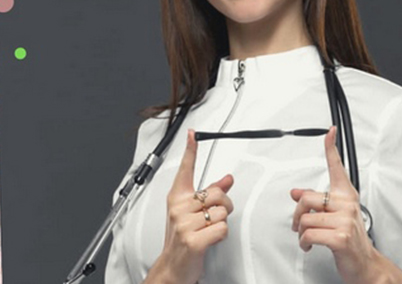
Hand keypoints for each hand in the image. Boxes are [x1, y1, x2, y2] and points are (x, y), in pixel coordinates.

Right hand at [148, 130, 233, 283]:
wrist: (173, 267)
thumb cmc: (183, 238)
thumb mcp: (193, 214)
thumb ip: (211, 194)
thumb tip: (228, 178)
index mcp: (177, 198)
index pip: (185, 170)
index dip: (190, 150)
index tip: (192, 134)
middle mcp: (178, 208)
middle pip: (217, 193)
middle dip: (224, 206)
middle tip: (213, 218)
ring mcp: (184, 224)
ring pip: (222, 212)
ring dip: (221, 223)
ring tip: (208, 231)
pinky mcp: (193, 240)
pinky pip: (222, 228)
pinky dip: (221, 236)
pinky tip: (209, 240)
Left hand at [290, 127, 382, 283]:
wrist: (364, 264)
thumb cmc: (349, 239)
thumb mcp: (333, 216)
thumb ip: (314, 202)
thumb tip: (295, 192)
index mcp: (346, 196)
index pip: (337, 167)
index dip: (331, 148)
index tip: (330, 132)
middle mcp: (347, 204)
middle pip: (307, 199)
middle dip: (297, 215)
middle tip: (299, 225)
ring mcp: (345, 220)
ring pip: (305, 220)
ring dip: (301, 233)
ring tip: (309, 238)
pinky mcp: (340, 237)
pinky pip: (308, 235)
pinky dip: (304, 243)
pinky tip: (310, 246)